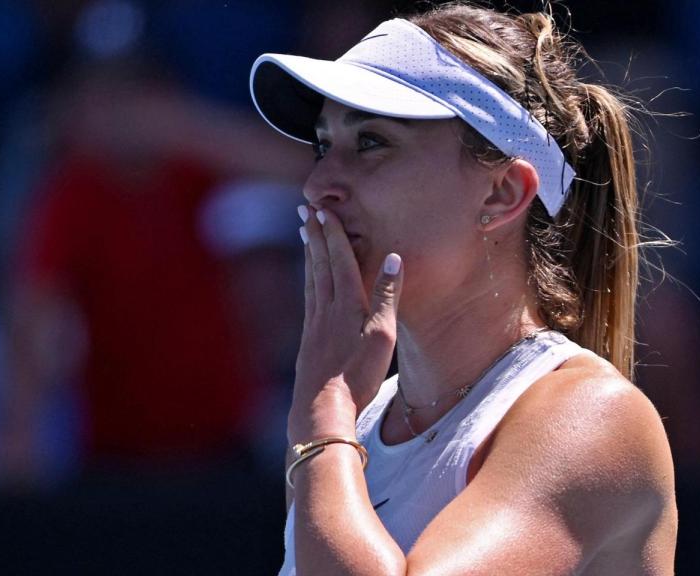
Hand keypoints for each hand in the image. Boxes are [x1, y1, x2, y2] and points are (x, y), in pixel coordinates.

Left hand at [289, 206, 402, 441]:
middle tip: (306, 211)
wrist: (322, 409)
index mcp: (346, 305)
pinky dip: (309, 280)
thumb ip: (386, 296)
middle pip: (320, 265)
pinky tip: (309, 281)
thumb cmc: (358, 376)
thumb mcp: (382, 336)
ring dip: (311, 255)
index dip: (333, 235)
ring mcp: (314, 326)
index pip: (340, 261)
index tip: (324, 211)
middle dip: (316, 237)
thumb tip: (392, 258)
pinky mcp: (309, 341)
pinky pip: (309, 299)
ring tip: (306, 236)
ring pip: (312, 280)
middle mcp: (326, 310)